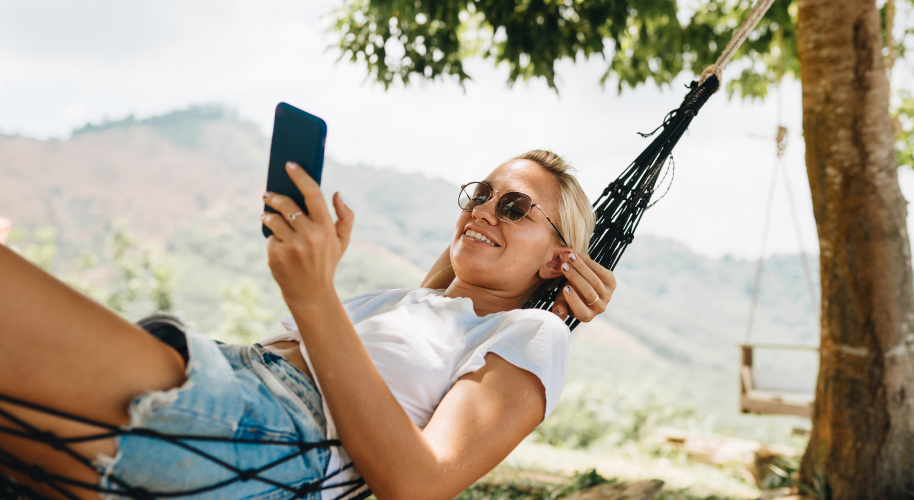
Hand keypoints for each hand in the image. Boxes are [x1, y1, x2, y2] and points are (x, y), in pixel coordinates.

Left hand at [261, 162, 353, 304]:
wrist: (312, 294)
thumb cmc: (326, 263)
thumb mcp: (342, 242)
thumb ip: (345, 217)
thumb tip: (337, 193)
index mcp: (327, 228)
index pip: (313, 194)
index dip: (300, 176)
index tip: (289, 164)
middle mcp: (310, 235)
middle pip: (287, 204)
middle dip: (274, 196)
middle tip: (268, 194)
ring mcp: (293, 246)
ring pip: (273, 218)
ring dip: (267, 214)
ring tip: (266, 215)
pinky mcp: (277, 255)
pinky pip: (269, 237)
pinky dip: (271, 237)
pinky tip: (275, 243)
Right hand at [551, 252, 615, 321]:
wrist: (584, 284)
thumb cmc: (571, 294)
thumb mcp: (562, 300)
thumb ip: (559, 307)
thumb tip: (560, 312)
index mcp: (586, 315)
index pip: (581, 311)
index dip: (574, 300)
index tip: (565, 287)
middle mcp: (599, 308)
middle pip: (588, 292)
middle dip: (575, 277)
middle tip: (564, 266)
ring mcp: (607, 295)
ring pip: (594, 280)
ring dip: (581, 266)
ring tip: (570, 257)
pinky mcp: (612, 282)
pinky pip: (600, 271)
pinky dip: (588, 262)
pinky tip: (578, 255)